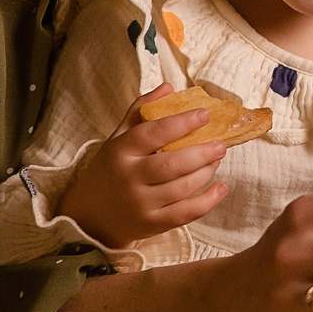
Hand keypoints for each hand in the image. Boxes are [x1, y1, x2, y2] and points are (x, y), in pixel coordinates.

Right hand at [57, 83, 232, 249]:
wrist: (91, 216)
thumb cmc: (111, 169)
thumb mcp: (118, 138)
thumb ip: (140, 111)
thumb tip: (169, 87)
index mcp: (119, 152)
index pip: (151, 134)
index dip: (180, 123)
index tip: (204, 114)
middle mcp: (128, 179)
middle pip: (170, 165)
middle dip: (201, 153)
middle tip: (221, 144)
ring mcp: (140, 204)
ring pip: (181, 188)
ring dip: (206, 172)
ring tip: (217, 158)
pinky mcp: (152, 224)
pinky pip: (184, 214)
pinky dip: (207, 201)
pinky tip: (221, 188)